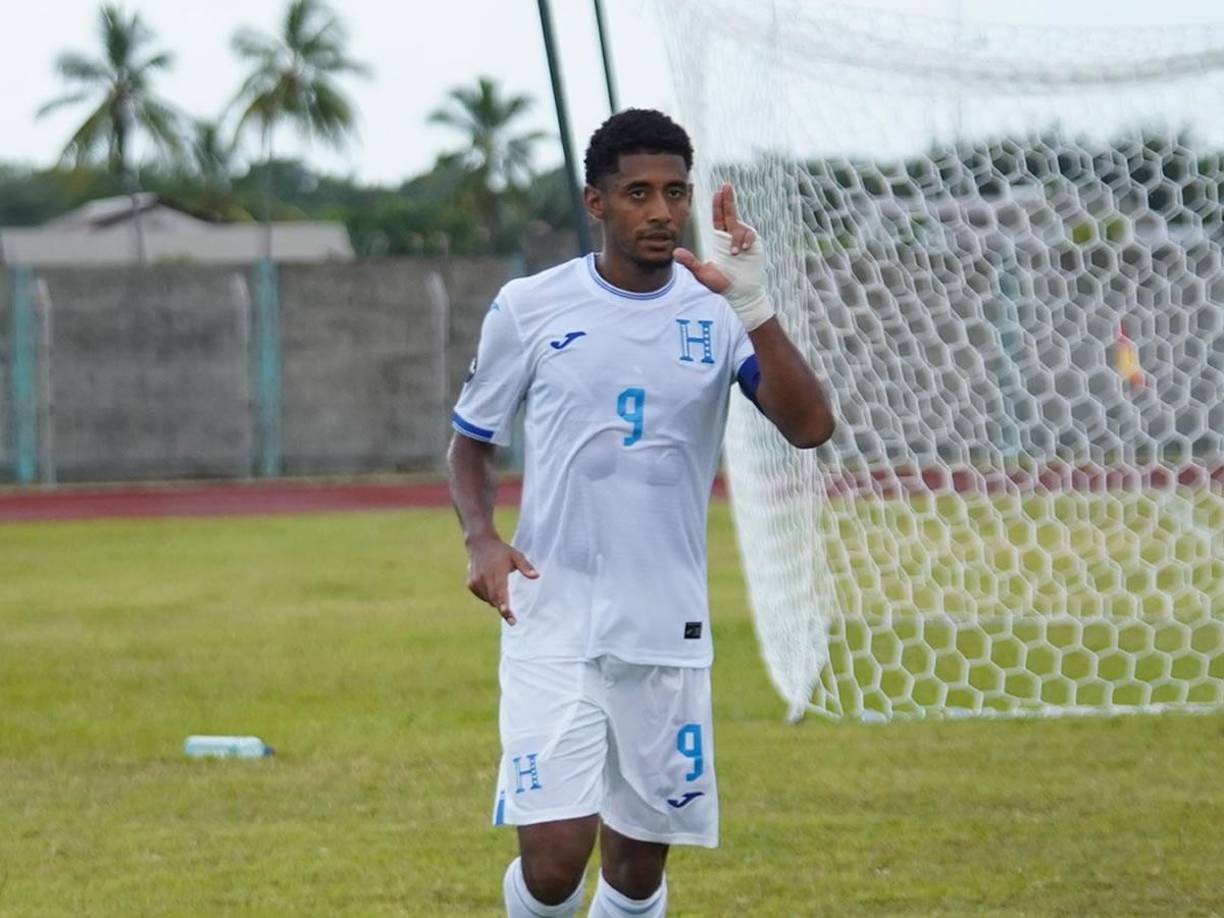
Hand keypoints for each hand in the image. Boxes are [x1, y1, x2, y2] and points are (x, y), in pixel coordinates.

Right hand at [464, 534, 537, 625]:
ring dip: (496, 601)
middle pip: (494, 599)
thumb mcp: (516, 555)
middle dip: (503, 610)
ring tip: (501, 590)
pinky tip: (492, 586)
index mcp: (497, 572)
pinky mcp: (471, 584)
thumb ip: (526, 566)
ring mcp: (476, 581)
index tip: (509, 616)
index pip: (500, 592)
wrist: (480, 544)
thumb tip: (536, 576)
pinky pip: (482, 596)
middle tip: (512, 620)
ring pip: (488, 599)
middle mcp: (484, 578)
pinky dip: (488, 596)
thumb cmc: (501, 550)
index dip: (504, 606)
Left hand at [674, 184, 773, 330]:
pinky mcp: (754, 245)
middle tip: (726, 186)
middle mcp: (731, 236)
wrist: (741, 292)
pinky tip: (743, 250)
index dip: (718, 205)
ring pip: (739, 227)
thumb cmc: (722, 284)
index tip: (718, 191)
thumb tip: (674, 253)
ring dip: (736, 238)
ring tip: (735, 253)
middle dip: (729, 199)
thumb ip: (690, 263)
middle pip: (730, 213)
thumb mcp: (703, 273)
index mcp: (719, 239)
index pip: (718, 218)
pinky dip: (746, 240)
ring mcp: (743, 240)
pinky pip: (750, 235)